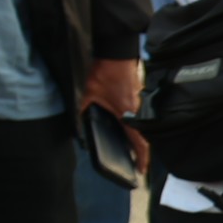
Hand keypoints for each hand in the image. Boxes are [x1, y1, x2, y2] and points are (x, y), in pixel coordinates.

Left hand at [80, 57, 147, 174]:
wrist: (116, 52)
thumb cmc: (105, 73)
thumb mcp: (89, 93)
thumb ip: (84, 108)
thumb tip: (78, 120)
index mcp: (129, 114)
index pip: (140, 143)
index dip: (142, 159)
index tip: (141, 171)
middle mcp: (138, 111)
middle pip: (144, 136)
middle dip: (140, 151)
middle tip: (135, 162)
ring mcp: (140, 102)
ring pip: (142, 124)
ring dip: (138, 136)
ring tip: (130, 147)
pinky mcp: (138, 94)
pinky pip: (139, 113)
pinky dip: (135, 123)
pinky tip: (125, 123)